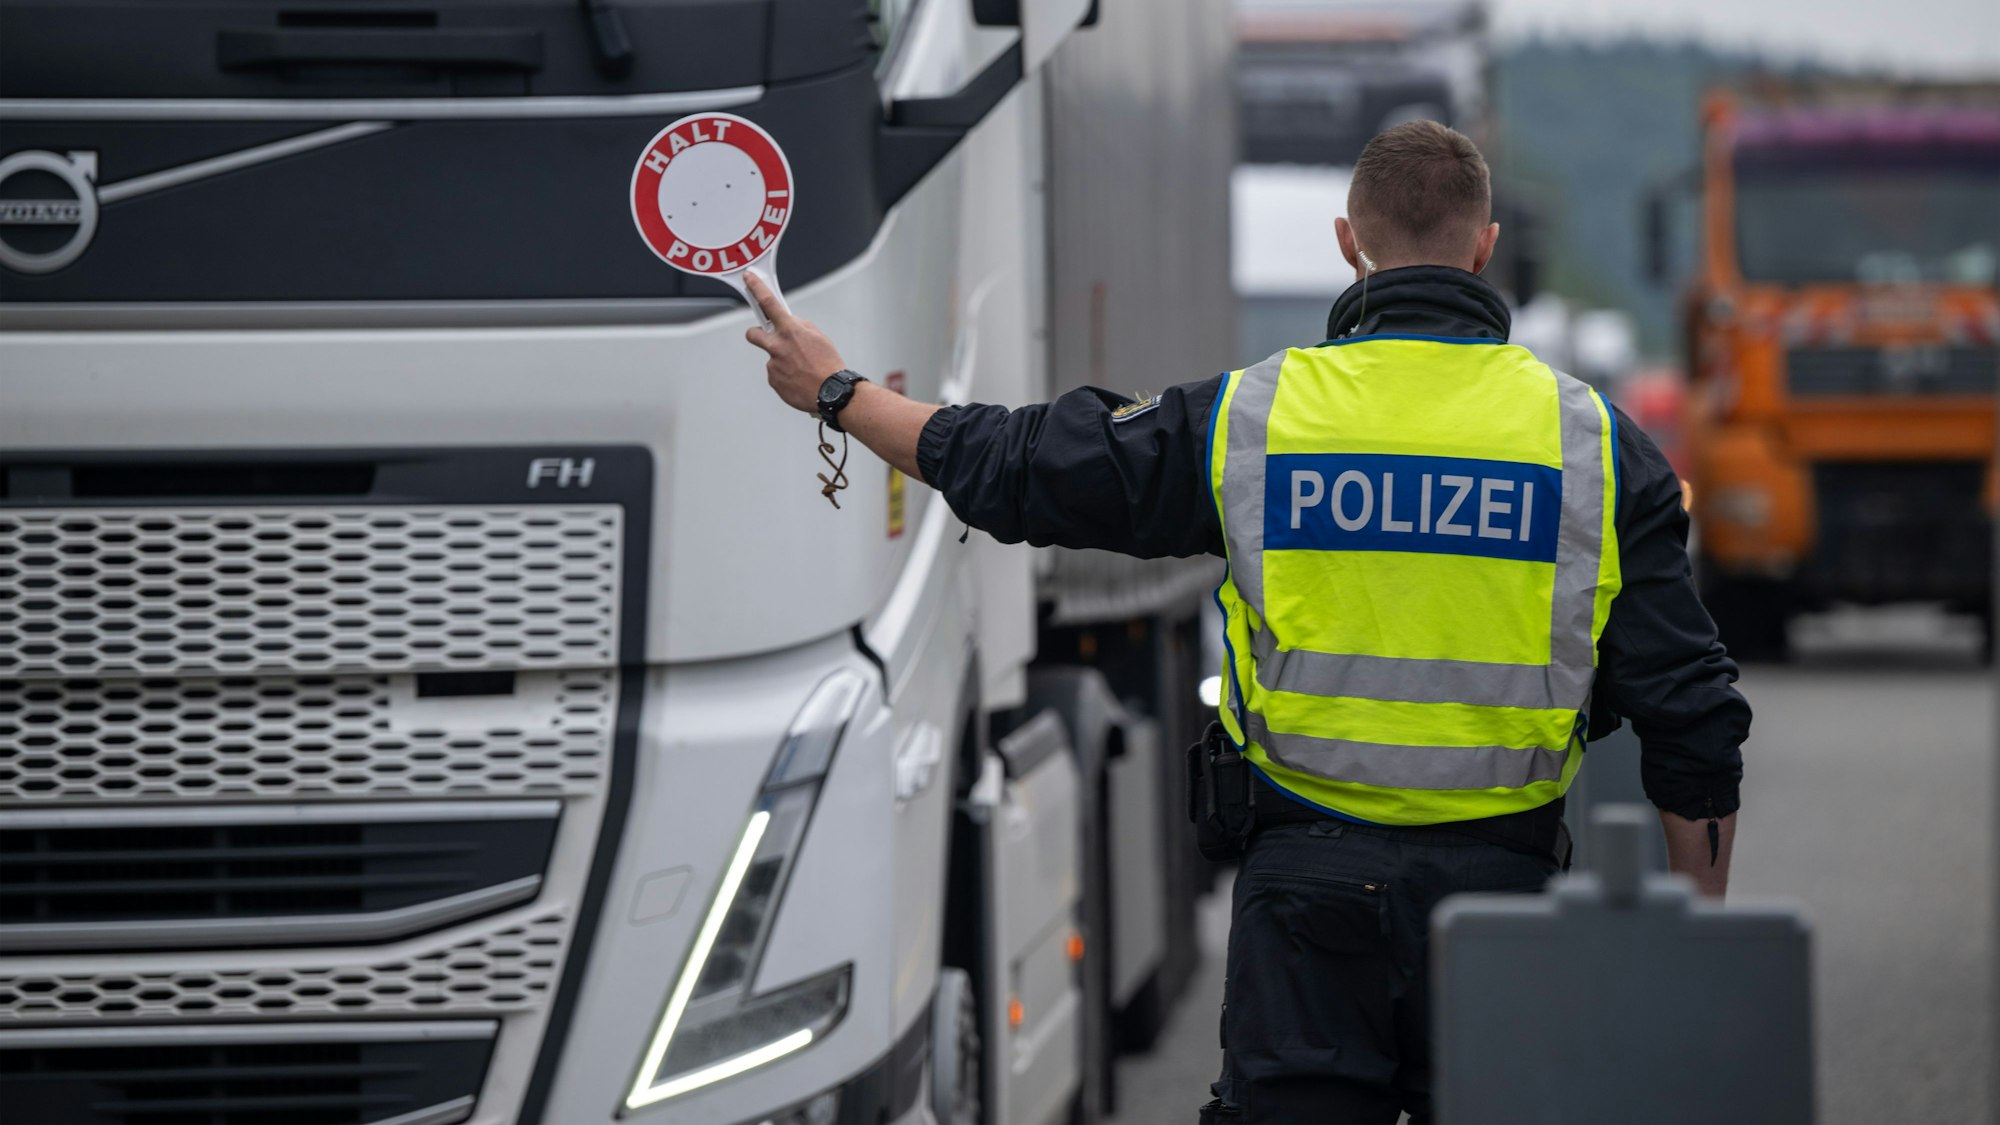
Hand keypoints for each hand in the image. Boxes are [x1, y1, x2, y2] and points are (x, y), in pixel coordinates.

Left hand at [743, 270, 847, 414]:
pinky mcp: (773, 380)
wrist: (831, 393)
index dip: (756, 287)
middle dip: (757, 334)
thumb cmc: (828, 364)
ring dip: (782, 361)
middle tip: (769, 339)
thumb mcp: (818, 336)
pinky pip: (776, 374)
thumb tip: (789, 323)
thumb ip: (799, 326)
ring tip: (801, 369)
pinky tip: (798, 379)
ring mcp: (773, 364)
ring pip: (771, 357)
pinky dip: (785, 376)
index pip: (768, 302)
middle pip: (753, 333)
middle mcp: (777, 346)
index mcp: (790, 331)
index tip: (748, 278)